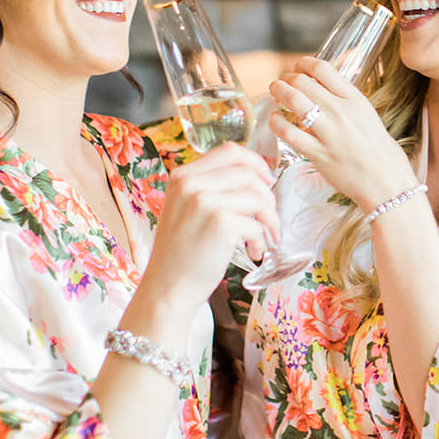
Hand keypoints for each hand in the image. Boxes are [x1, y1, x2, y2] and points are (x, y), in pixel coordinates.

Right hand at [140, 142, 279, 317]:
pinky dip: (262, 239)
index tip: (266, 179)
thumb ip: (209, 188)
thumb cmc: (182, 252)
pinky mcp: (221, 223)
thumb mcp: (185, 209)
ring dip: (270, 218)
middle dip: (267, 194)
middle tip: (269, 216)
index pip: (229, 151)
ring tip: (266, 237)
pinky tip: (254, 252)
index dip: (255, 162)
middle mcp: (191, 184)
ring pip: (258, 196)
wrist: (168, 288)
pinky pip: (257, 224)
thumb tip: (252, 175)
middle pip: (249, 172)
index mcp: (182, 176)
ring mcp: (205, 202)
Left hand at [267, 56, 416, 210]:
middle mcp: (341, 112)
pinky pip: (288, 132)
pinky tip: (276, 119)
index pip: (323, 69)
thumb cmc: (379, 150)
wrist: (386, 182)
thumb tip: (322, 89)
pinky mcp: (318, 154)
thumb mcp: (368, 115)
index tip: (297, 67)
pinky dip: (276, 122)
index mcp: (355, 100)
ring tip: (274, 92)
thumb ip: (346, 101)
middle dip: (287, 78)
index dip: (304, 63)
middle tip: (282, 82)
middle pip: (303, 81)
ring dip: (278, 92)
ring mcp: (329, 133)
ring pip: (293, 100)